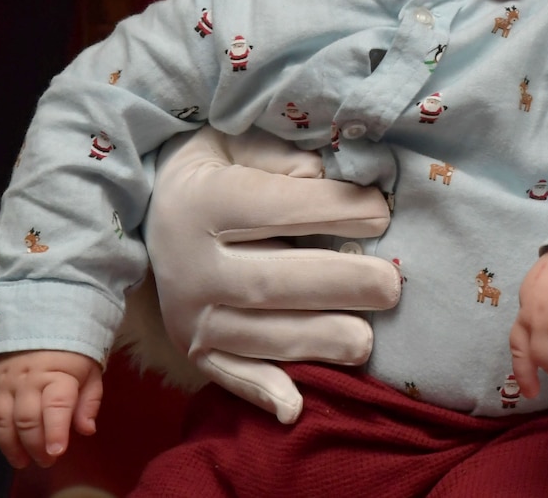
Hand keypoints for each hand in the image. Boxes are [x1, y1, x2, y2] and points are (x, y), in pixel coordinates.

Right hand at [0, 350, 102, 468]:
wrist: (40, 323)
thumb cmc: (71, 354)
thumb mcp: (91, 371)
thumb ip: (89, 401)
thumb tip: (86, 429)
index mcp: (57, 373)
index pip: (56, 405)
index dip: (56, 431)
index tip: (57, 452)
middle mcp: (27, 379)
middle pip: (26, 418)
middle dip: (35, 445)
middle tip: (46, 461)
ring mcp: (5, 382)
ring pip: (2, 420)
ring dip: (11, 446)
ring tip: (22, 461)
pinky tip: (6, 445)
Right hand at [138, 127, 400, 423]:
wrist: (157, 204)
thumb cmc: (221, 166)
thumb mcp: (244, 139)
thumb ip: (289, 156)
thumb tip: (336, 179)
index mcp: (202, 202)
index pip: (274, 209)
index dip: (333, 209)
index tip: (383, 212)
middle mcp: (188, 264)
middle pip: (268, 282)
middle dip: (336, 286)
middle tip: (390, 286)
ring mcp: (188, 313)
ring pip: (256, 335)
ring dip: (315, 341)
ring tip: (366, 341)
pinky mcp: (192, 347)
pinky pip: (228, 374)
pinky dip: (261, 391)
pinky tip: (296, 407)